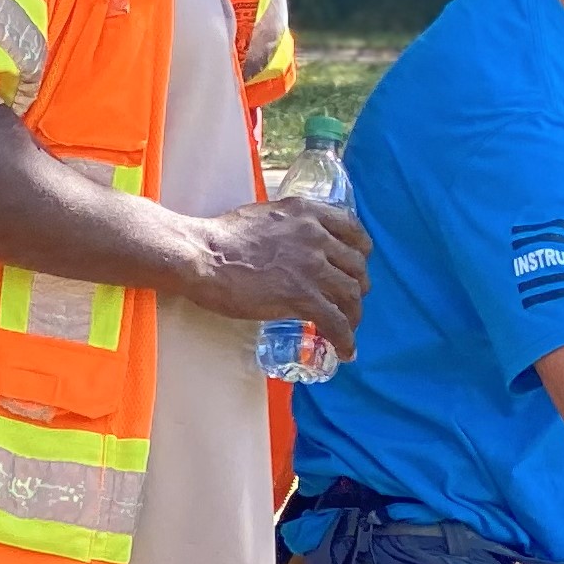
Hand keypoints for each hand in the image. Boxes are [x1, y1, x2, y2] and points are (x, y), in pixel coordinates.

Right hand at [188, 200, 371, 356]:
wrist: (203, 256)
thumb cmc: (222, 238)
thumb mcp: (265, 216)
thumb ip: (288, 226)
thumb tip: (291, 244)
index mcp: (307, 212)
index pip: (353, 229)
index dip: (360, 251)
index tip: (355, 264)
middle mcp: (316, 236)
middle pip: (356, 265)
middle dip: (357, 286)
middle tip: (348, 302)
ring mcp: (311, 267)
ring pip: (351, 294)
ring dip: (354, 315)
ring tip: (348, 329)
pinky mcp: (301, 296)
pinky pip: (336, 322)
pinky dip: (345, 339)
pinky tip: (345, 351)